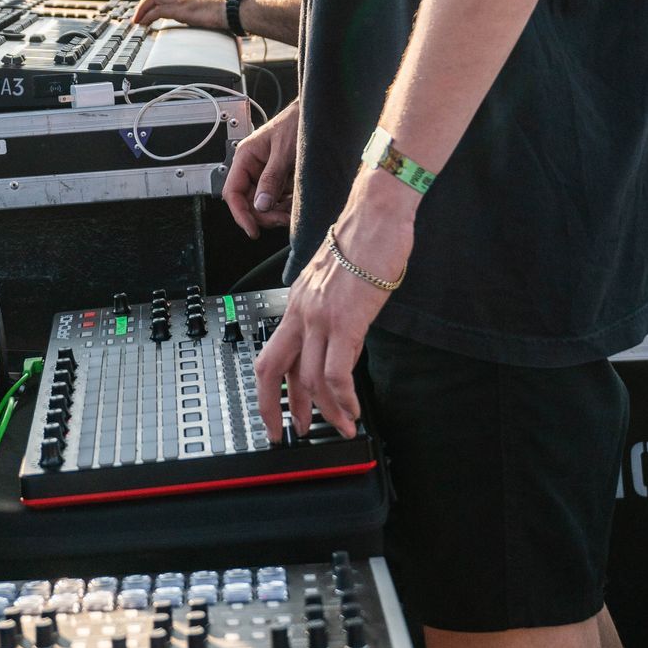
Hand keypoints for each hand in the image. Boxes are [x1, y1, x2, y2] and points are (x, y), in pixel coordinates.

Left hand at [130, 0, 226, 31]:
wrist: (234, 9)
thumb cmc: (227, 11)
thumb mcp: (210, 11)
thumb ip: (202, 14)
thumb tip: (202, 22)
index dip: (154, 1)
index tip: (147, 11)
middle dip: (144, 3)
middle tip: (137, 16)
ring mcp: (183, 0)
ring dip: (142, 8)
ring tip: (137, 21)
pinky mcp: (182, 9)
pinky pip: (159, 10)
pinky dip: (148, 16)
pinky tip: (144, 24)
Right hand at [223, 100, 297, 236]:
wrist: (317, 115)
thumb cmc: (298, 123)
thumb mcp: (284, 151)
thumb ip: (271, 177)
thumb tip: (261, 204)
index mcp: (246, 157)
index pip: (233, 192)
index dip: (240, 213)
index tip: (252, 229)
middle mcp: (253, 167)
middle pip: (248, 202)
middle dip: (264, 214)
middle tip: (282, 219)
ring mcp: (266, 174)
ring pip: (264, 204)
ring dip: (277, 212)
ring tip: (292, 211)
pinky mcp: (280, 179)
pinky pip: (277, 200)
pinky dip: (286, 207)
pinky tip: (296, 205)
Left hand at [254, 170, 415, 441]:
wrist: (377, 214)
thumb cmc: (365, 241)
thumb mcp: (336, 283)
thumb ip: (332, 316)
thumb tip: (340, 351)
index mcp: (296, 303)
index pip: (272, 356)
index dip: (269, 391)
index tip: (278, 415)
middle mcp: (301, 311)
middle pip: (273, 370)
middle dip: (276, 409)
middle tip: (290, 434)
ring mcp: (320, 316)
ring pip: (310, 379)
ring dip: (327, 411)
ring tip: (342, 427)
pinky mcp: (346, 320)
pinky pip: (336, 373)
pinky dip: (344, 398)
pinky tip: (354, 409)